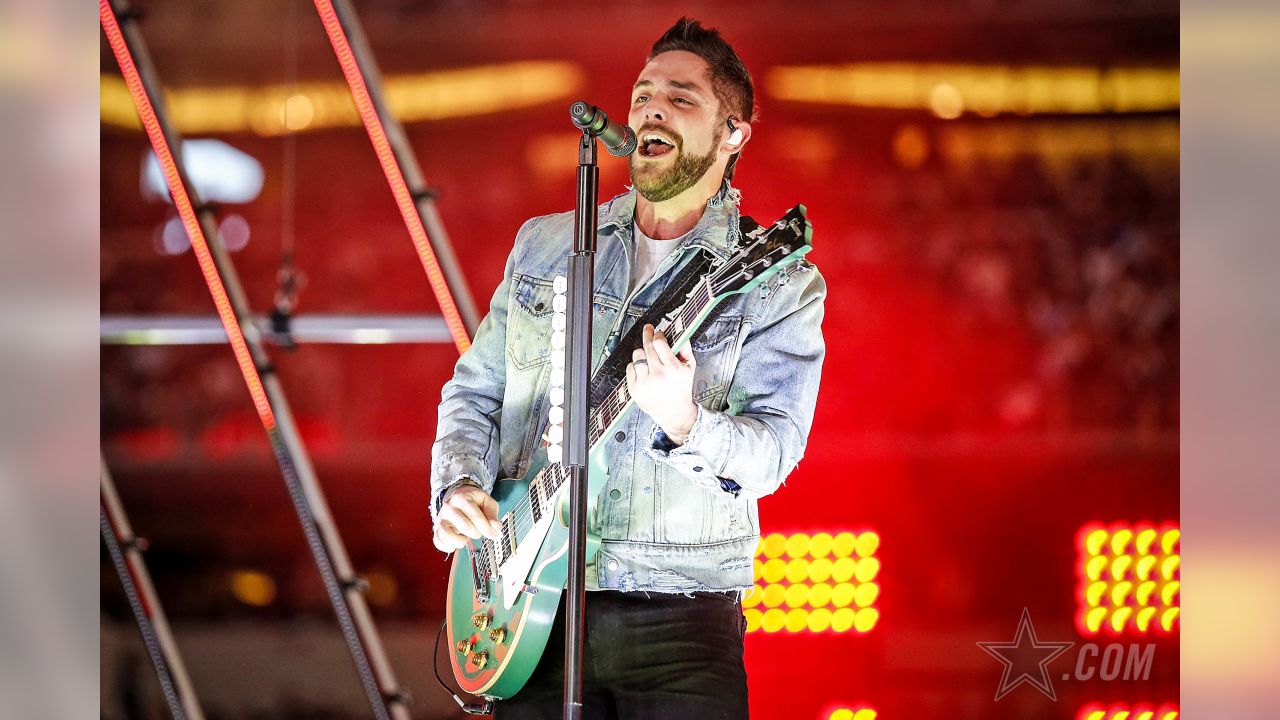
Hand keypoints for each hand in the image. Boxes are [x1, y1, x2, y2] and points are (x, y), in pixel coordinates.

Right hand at [434, 484, 500, 552]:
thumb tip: (496, 528)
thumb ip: (492, 514)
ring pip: (447, 535)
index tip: (495, 535)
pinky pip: (438, 542)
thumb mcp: (486, 502)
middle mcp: (448, 508)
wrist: (457, 496)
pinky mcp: (436, 529)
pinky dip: (449, 547)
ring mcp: (440, 519)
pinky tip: (457, 541)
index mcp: (461, 498)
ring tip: (466, 536)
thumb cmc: (474, 501)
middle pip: (465, 527)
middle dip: (477, 533)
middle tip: (478, 530)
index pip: (476, 517)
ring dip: (461, 541)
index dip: (488, 529)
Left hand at [625, 324, 698, 444]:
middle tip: (648, 330)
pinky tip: (644, 370)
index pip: (659, 343)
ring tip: (649, 358)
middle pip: (647, 347)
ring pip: (637, 355)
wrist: (674, 412)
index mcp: (673, 368)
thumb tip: (679, 333)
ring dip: (642, 353)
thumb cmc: (681, 389)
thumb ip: (685, 349)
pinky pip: (629, 368)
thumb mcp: (690, 368)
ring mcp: (644, 382)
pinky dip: (636, 366)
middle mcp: (658, 375)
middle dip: (647, 335)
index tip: (658, 332)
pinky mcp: (634, 389)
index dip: (658, 335)